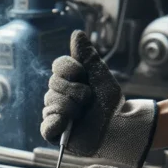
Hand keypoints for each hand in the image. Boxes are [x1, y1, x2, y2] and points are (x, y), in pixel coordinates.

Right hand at [41, 31, 157, 167]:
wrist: (120, 125)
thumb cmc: (111, 102)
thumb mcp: (100, 75)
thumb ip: (87, 56)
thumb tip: (77, 33)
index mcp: (69, 81)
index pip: (58, 66)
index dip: (70, 68)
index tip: (83, 74)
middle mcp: (60, 96)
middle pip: (54, 83)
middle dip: (74, 89)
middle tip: (88, 98)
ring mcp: (57, 114)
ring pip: (51, 103)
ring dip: (70, 106)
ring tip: (83, 113)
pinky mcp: (57, 134)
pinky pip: (46, 127)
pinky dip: (54, 123)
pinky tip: (65, 121)